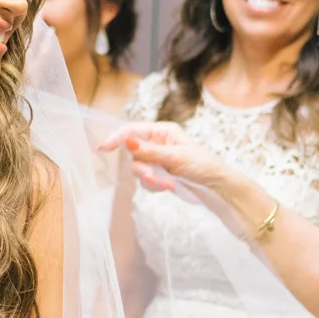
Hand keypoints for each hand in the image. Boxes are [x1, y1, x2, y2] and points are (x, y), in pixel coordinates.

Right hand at [104, 121, 231, 199]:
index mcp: (162, 131)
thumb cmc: (202, 165)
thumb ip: (149, 151)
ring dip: (150, 179)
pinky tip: (169, 187)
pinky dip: (155, 185)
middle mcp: (157, 143)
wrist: (216, 186)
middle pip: (133, 153)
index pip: (133, 130)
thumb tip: (126, 140)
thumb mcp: (175, 157)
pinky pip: (146, 180)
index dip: (117, 137)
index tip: (103, 147)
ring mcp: (157, 160)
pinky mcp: (159, 174)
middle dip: (142, 167)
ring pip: (139, 169)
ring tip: (167, 185)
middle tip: (150, 177)